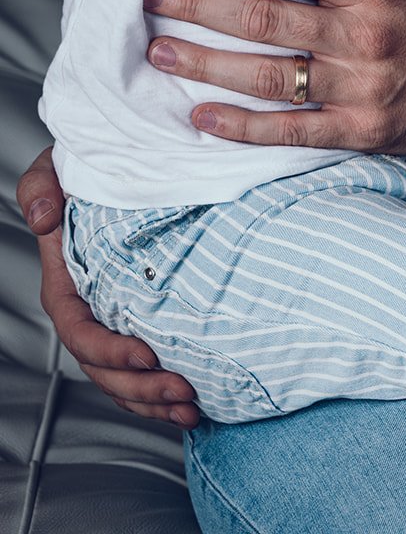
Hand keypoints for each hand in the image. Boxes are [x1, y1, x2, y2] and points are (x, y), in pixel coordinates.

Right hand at [16, 148, 199, 425]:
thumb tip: (42, 218)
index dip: (109, 350)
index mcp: (66, 284)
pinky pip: (142, 373)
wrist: (112, 168)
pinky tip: (193, 405)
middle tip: (184, 390)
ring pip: (124, 380)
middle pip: (104, 368)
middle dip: (141, 387)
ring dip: (155, 401)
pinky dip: (161, 395)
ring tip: (191, 409)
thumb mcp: (54, 170)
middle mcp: (87, 310)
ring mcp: (112, 322)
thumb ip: (41, 189)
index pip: (79, 331)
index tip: (146, 354)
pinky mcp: (138, 323)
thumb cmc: (79, 172)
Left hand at [143, 0, 405, 155]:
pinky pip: (290, 132)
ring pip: (267, 75)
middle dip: (200, 7)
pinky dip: (242, 127)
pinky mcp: (357, 132)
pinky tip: (202, 117)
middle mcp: (362, 36)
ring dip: (206, 64)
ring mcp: (358, 89)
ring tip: (160, 50)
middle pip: (264, 20)